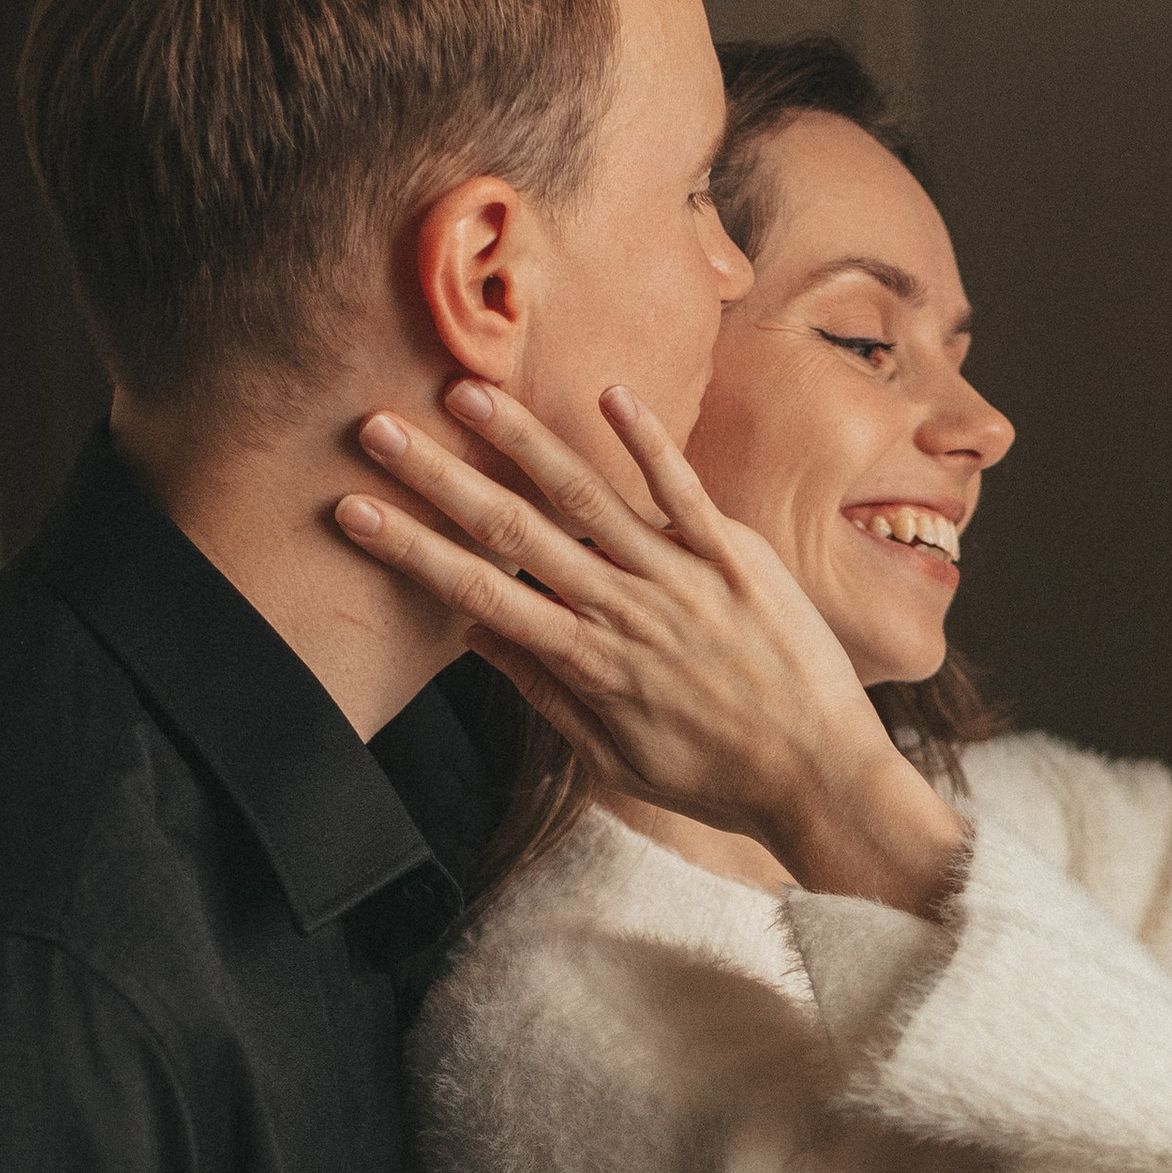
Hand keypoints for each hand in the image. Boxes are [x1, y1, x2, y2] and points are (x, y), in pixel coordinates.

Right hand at [336, 385, 967, 916]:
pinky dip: (645, 443)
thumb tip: (478, 635)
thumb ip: (546, 690)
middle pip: (512, 529)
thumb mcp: (614, 757)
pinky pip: (684, 491)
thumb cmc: (715, 778)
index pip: (476, 592)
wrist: (820, 778)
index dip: (408, 549)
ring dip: (522, 439)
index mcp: (586, 662)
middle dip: (438, 478)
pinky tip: (606, 394)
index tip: (350, 510)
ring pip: (587, 496)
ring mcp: (682, 579)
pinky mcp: (739, 559)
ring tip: (467, 393)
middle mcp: (623, 612)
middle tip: (378, 428)